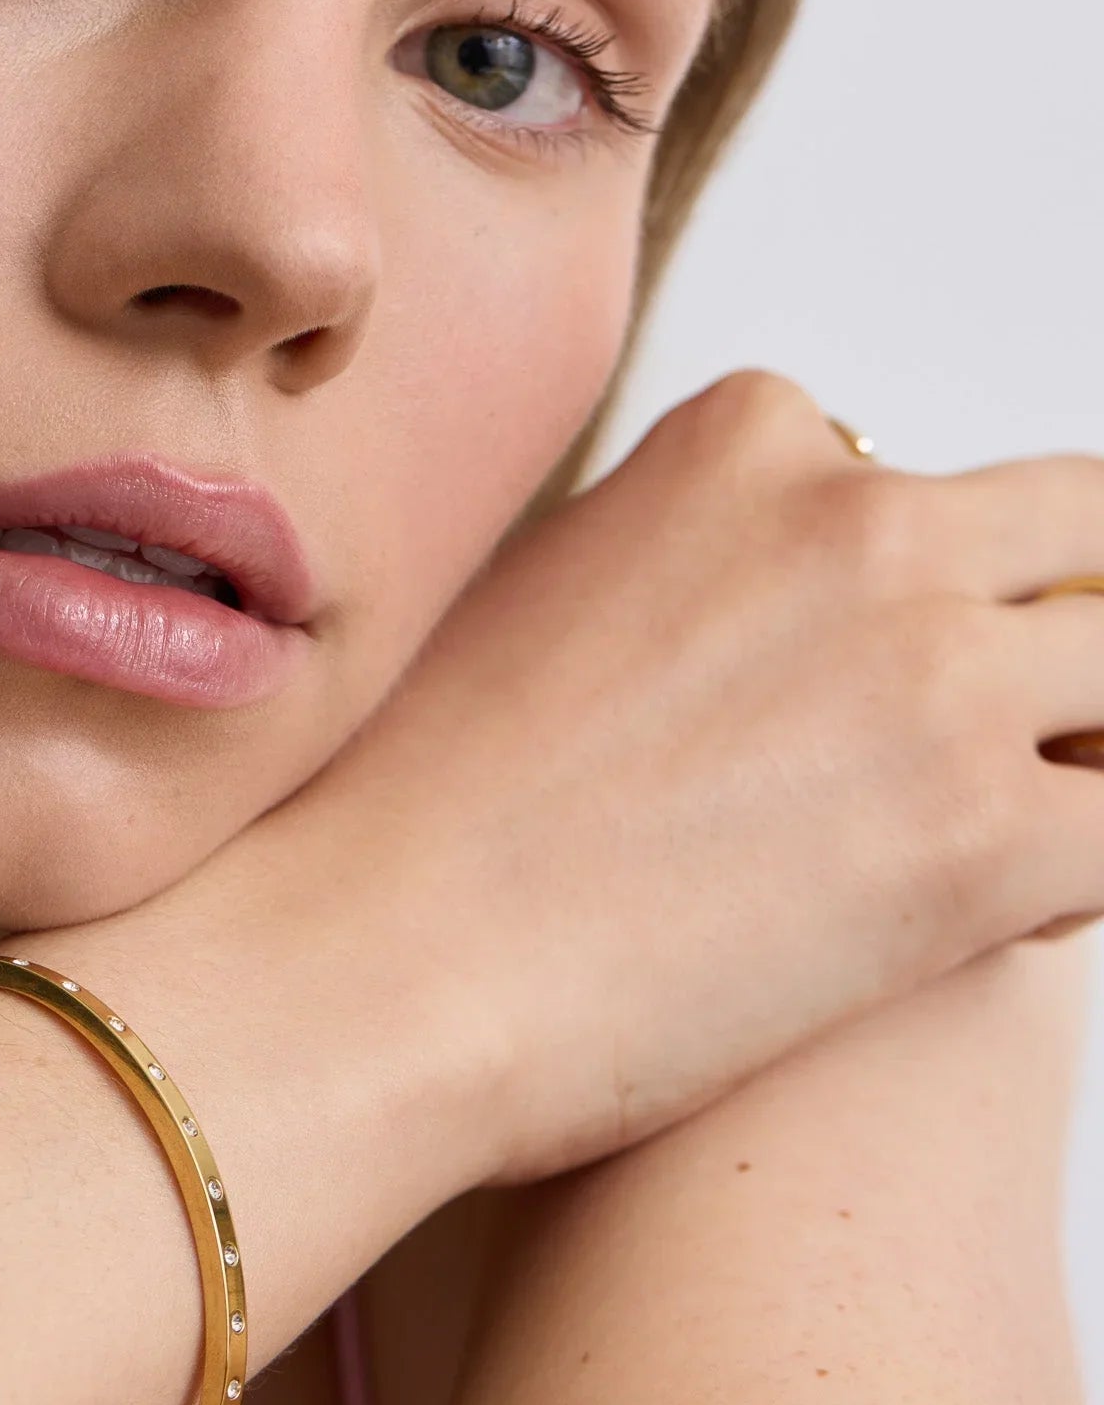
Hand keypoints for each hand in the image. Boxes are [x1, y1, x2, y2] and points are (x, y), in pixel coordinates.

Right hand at [138, 371, 1103, 1190]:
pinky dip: (1088, 862)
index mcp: (746, 443)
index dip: (925, 597)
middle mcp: (861, 522)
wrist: (372, 961)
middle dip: (1057, 637)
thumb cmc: (411, 816)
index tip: (874, 691)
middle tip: (996, 741)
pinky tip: (1000, 916)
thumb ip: (676, 568)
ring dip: (1081, 750)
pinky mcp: (984, 840)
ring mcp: (934, 673)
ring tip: (993, 834)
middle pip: (1082, 539)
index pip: (929, 489)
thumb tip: (741, 622)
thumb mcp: (536, 603)